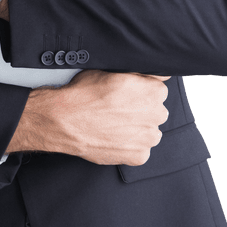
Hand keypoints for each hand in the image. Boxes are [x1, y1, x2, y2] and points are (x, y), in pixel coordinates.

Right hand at [7, 70, 169, 165]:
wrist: (63, 120)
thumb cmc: (84, 94)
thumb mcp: (112, 70)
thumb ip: (143, 72)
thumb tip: (163, 73)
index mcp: (154, 91)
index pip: (157, 91)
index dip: (140, 93)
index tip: (125, 96)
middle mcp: (156, 114)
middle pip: (155, 112)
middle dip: (141, 111)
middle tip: (118, 111)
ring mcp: (148, 137)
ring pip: (149, 132)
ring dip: (137, 130)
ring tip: (113, 126)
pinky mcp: (139, 156)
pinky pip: (140, 151)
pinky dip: (129, 147)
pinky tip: (112, 138)